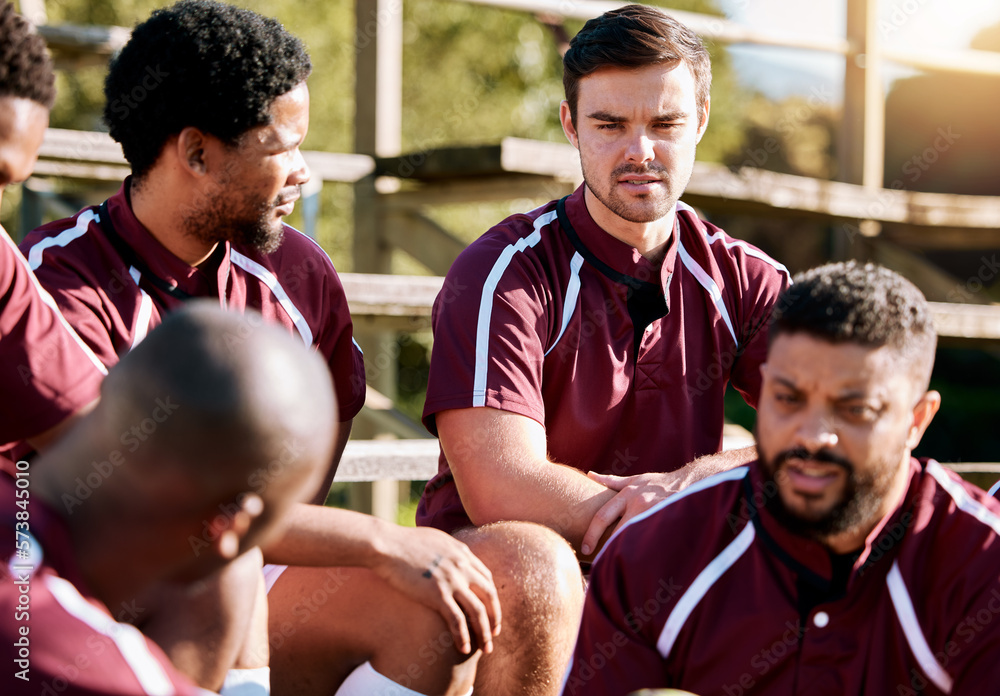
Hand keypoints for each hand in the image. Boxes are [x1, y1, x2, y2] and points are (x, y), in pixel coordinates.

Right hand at [371, 524, 501, 654]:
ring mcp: (451, 580)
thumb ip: (447, 551)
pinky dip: (463, 636)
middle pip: (489, 595)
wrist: (386, 545)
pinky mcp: (437, 594)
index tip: (491, 611)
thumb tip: (448, 558)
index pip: (486, 578)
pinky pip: (457, 620)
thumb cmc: (403, 542)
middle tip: (495, 634)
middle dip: (495, 617)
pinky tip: (464, 649)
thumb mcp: (434, 540)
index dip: (492, 597)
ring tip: (486, 648)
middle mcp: (462, 566)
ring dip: (485, 632)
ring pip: (478, 611)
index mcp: (462, 553)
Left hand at [580, 471, 681, 555]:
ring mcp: (654, 514)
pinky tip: (641, 565)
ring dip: (626, 553)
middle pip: (617, 532)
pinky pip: (654, 542)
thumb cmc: (657, 483)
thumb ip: (611, 481)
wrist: (688, 482)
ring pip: (634, 539)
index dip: (592, 534)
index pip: (603, 516)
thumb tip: (590, 475)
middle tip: (599, 565)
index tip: (585, 549)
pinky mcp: (667, 524)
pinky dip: (646, 554)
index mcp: (627, 494)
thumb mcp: (635, 479)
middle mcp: (639, 504)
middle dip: (607, 549)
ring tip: (618, 568)